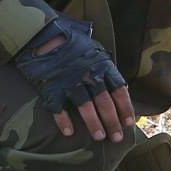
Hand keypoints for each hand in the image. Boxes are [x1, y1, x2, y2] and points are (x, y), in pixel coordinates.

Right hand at [15, 20, 134, 142]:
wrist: (41, 32)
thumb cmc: (70, 40)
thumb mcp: (93, 48)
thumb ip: (105, 66)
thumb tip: (118, 85)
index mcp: (101, 64)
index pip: (119, 89)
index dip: (125, 108)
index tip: (129, 123)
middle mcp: (88, 73)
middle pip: (104, 102)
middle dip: (112, 122)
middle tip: (117, 138)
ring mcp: (69, 80)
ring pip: (85, 106)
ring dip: (94, 123)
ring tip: (99, 138)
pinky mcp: (51, 86)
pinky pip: (58, 107)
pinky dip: (63, 121)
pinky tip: (69, 132)